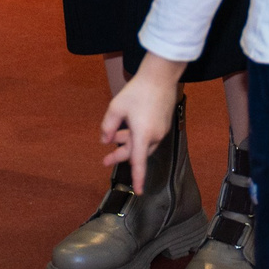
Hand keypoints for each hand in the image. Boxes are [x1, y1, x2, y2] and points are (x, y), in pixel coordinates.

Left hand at [100, 59, 186, 193]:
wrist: (160, 76)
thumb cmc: (137, 91)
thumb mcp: (116, 107)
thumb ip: (108, 126)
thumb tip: (104, 141)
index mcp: (143, 135)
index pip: (139, 163)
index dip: (138, 179)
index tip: (138, 192)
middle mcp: (155, 136)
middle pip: (136, 153)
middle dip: (120, 155)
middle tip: (105, 160)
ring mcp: (161, 130)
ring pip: (142, 144)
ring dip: (128, 144)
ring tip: (113, 137)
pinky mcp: (164, 124)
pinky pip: (148, 137)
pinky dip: (137, 137)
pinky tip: (127, 128)